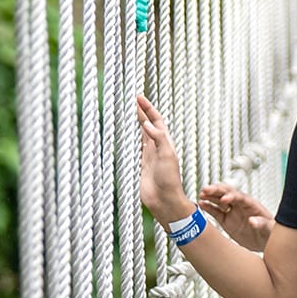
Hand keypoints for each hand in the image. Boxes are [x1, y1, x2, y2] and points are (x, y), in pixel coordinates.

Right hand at [137, 95, 191, 223]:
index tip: (139, 98)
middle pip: (148, 125)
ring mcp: (149, 156)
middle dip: (142, 112)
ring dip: (137, 124)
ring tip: (130, 113)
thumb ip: (158, 138)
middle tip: (133, 100)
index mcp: (165, 142)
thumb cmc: (169, 179)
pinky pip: (135, 148)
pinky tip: (127, 136)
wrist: (164, 200)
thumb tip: (147, 124)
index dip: (148, 109)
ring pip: (142, 135)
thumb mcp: (167, 156)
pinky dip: (131, 140)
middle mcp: (157, 147)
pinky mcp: (141, 165)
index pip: (156, 120)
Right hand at [199, 185, 276, 251]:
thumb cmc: (271, 233)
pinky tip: (201, 204)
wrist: (266, 242)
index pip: (241, 197)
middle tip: (206, 190)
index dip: (232, 196)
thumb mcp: (270, 229)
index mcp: (252, 205)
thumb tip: (253, 220)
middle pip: (228, 194)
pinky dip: (209, 207)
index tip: (224, 199)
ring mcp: (233, 212)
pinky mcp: (227, 221)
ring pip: (220, 200)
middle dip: (217, 191)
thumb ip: (263, 224)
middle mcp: (241, 206)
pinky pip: (216, 212)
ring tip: (201, 194)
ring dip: (211, 196)